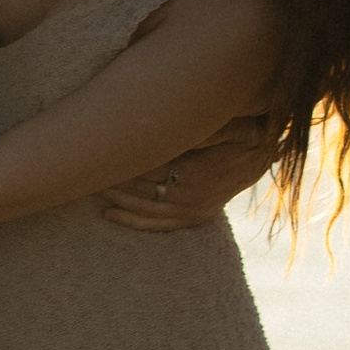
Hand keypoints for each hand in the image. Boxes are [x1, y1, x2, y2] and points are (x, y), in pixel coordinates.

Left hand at [100, 111, 282, 232]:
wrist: (268, 152)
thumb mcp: (232, 123)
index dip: (122, 163)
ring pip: (146, 210)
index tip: (98, 154)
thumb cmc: (246, 129)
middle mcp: (193, 197)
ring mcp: (194, 210)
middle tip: (82, 170)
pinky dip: (134, 222)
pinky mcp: (197, 217)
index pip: (148, 170)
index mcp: (196, 173)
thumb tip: (173, 125)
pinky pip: (160, 225)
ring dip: (117, 200)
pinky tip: (109, 216)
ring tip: (88, 188)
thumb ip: (203, 127)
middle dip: (113, 180)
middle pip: (141, 190)